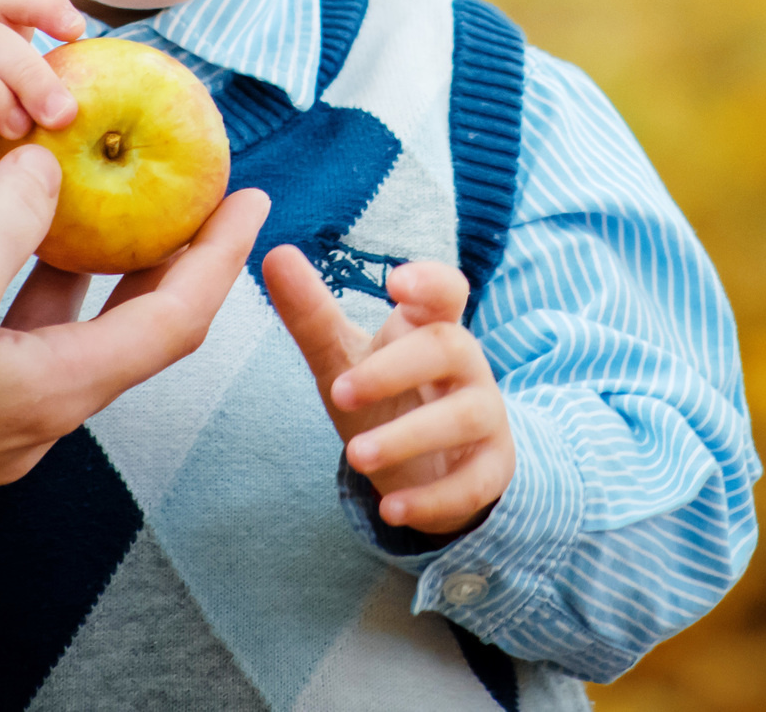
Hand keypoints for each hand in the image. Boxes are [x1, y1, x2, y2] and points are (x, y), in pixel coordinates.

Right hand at [0, 150, 267, 711]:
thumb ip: (17, 211)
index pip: (174, 321)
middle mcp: (34, 417)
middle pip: (131, 329)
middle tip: (198, 192)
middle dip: (168, 258)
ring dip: (97, 263)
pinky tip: (19, 224)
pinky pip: (13, 331)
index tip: (256, 197)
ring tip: (120, 195)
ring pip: (68, 329)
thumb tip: (48, 165)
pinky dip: (31, 276)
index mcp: (59, 394)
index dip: (220, 257)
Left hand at [262, 248, 513, 536]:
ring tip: (356, 456)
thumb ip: (312, 314)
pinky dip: (432, 498)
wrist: (436, 468)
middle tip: (340, 389)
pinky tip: (392, 510)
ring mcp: (485, 417)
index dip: (430, 281)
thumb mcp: (346, 360)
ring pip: (464, 416)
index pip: (446, 290)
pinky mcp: (490, 470)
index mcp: (431, 328)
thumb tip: (275, 253)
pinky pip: (472, 482)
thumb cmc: (390, 399)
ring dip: (408, 435)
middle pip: (448, 348)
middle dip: (395, 368)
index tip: (396, 282)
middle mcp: (466, 366)